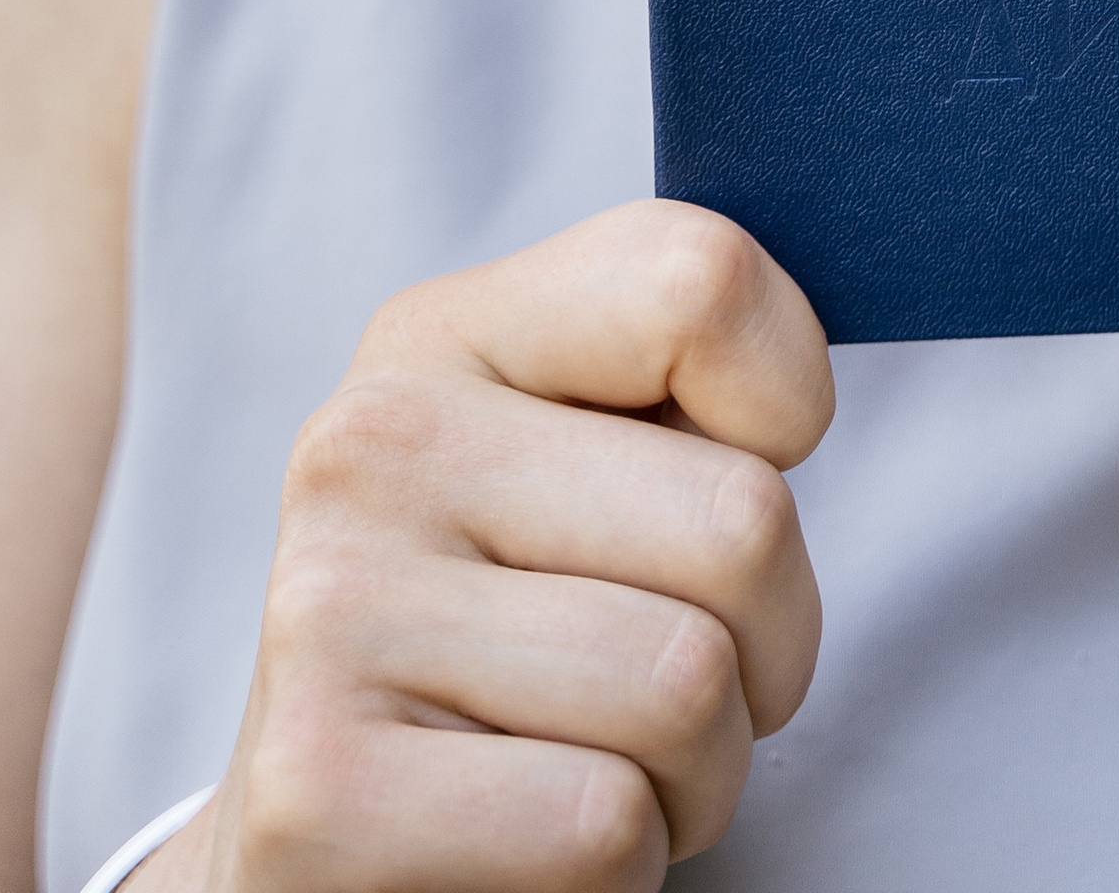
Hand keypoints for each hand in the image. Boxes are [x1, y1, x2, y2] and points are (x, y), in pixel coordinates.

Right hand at [148, 201, 831, 891]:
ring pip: (687, 685)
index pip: (703, 283)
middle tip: (672, 685)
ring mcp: (329, 610)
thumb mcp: (588, 465)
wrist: (335, 844)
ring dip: (697, 772)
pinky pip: (603, 823)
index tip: (724, 482)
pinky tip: (535, 843)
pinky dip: (619, 864)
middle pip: (742, 519)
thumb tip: (799, 389)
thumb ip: (687, 381)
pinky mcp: (319, 790)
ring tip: (604, 764)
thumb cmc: (516, 639)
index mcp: (443, 338)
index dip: (788, 404)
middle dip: (766, 646)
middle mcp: (370, 446)